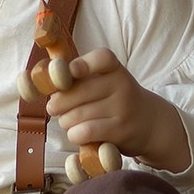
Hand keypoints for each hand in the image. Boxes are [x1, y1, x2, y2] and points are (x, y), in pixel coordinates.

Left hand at [46, 49, 190, 172]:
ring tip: (70, 122)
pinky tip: (78, 134)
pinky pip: (85, 132)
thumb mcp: (106, 81)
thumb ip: (79, 78)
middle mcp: (122, 85)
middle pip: (76, 91)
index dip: (83, 64)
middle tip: (56, 108)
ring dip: (65, 122)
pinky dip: (74, 134)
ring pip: (76, 115)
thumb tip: (43, 82)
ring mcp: (122, 108)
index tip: (70, 73)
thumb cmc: (115, 100)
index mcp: (115, 68)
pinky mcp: (121, 131)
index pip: (102, 58)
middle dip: (58, 103)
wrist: (150, 122)